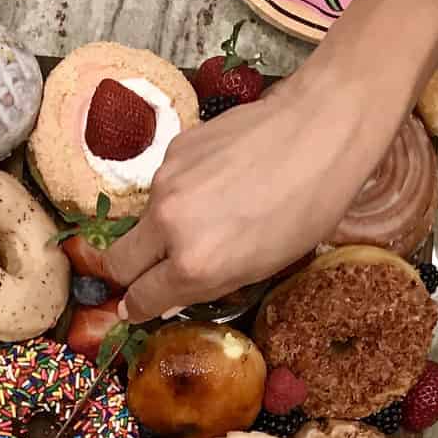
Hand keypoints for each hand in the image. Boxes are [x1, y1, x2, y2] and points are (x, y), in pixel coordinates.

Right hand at [103, 75, 378, 318]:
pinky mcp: (173, 150)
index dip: (137, 308)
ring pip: (141, 221)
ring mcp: (165, 183)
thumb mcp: (260, 266)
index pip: (139, 299)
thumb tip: (171, 294)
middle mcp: (167, 225)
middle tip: (149, 272)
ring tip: (206, 216)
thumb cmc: (307, 209)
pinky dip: (180, 193)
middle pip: (116, 262)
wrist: (321, 128)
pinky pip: (163, 186)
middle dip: (126, 275)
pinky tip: (218, 182)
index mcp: (193, 266)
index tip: (137, 308)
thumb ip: (206, 284)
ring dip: (159, 229)